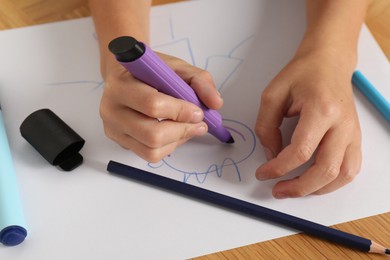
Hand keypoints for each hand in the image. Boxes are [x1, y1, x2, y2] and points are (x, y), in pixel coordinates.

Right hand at [99, 52, 222, 161]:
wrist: (125, 76)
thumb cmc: (150, 72)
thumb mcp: (176, 67)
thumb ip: (200, 81)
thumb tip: (215, 103)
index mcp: (121, 84)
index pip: (153, 104)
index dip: (181, 111)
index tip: (198, 111)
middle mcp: (111, 108)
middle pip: (151, 134)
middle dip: (182, 131)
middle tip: (199, 124)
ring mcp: (113, 129)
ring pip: (151, 150)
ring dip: (178, 141)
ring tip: (189, 128)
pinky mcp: (120, 142)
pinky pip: (148, 155)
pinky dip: (169, 147)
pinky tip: (176, 133)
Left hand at [255, 50, 361, 197]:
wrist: (329, 62)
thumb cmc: (302, 74)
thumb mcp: (273, 95)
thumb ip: (266, 127)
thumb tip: (271, 155)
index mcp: (321, 110)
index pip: (300, 151)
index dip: (278, 168)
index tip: (263, 173)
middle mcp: (343, 124)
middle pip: (324, 169)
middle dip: (298, 187)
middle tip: (278, 190)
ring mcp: (353, 132)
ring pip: (343, 174)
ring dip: (318, 189)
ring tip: (296, 190)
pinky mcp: (355, 137)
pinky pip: (351, 168)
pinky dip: (334, 182)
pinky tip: (316, 182)